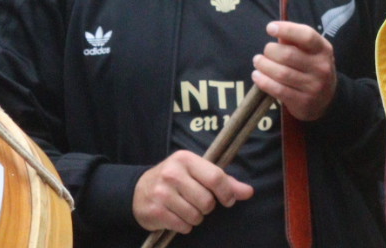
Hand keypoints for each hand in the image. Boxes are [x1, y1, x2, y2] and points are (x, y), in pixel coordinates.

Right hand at [132, 150, 253, 233]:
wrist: (137, 190)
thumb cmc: (176, 179)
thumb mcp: (197, 172)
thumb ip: (224, 181)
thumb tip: (248, 192)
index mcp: (186, 159)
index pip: (215, 177)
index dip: (227, 192)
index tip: (228, 200)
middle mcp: (172, 174)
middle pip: (206, 200)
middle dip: (208, 207)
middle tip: (201, 203)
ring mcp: (161, 193)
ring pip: (195, 215)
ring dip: (196, 217)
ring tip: (188, 209)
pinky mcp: (154, 211)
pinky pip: (182, 226)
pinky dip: (185, 226)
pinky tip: (178, 217)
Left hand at [252, 20, 337, 120]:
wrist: (325, 100)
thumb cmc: (312, 69)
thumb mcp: (311, 52)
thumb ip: (295, 41)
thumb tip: (276, 30)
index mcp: (324, 50)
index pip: (306, 36)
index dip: (287, 29)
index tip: (270, 28)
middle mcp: (321, 67)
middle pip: (288, 55)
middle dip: (270, 51)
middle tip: (263, 52)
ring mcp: (313, 86)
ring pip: (281, 73)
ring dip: (264, 66)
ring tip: (257, 62)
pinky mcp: (302, 101)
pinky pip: (278, 90)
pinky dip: (263, 81)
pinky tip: (257, 76)